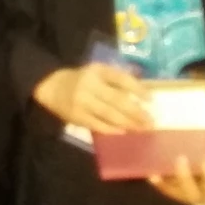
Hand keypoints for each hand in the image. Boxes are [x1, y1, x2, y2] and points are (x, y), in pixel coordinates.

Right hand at [34, 62, 150, 133]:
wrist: (52, 87)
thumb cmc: (81, 79)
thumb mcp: (97, 71)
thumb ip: (117, 78)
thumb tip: (142, 90)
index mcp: (97, 71)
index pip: (120, 78)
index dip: (137, 89)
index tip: (151, 99)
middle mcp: (90, 85)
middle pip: (117, 100)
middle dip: (136, 112)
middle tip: (151, 122)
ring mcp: (83, 102)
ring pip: (110, 114)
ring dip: (128, 123)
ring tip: (142, 130)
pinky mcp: (78, 116)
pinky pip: (98, 125)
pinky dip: (112, 130)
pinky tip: (124, 133)